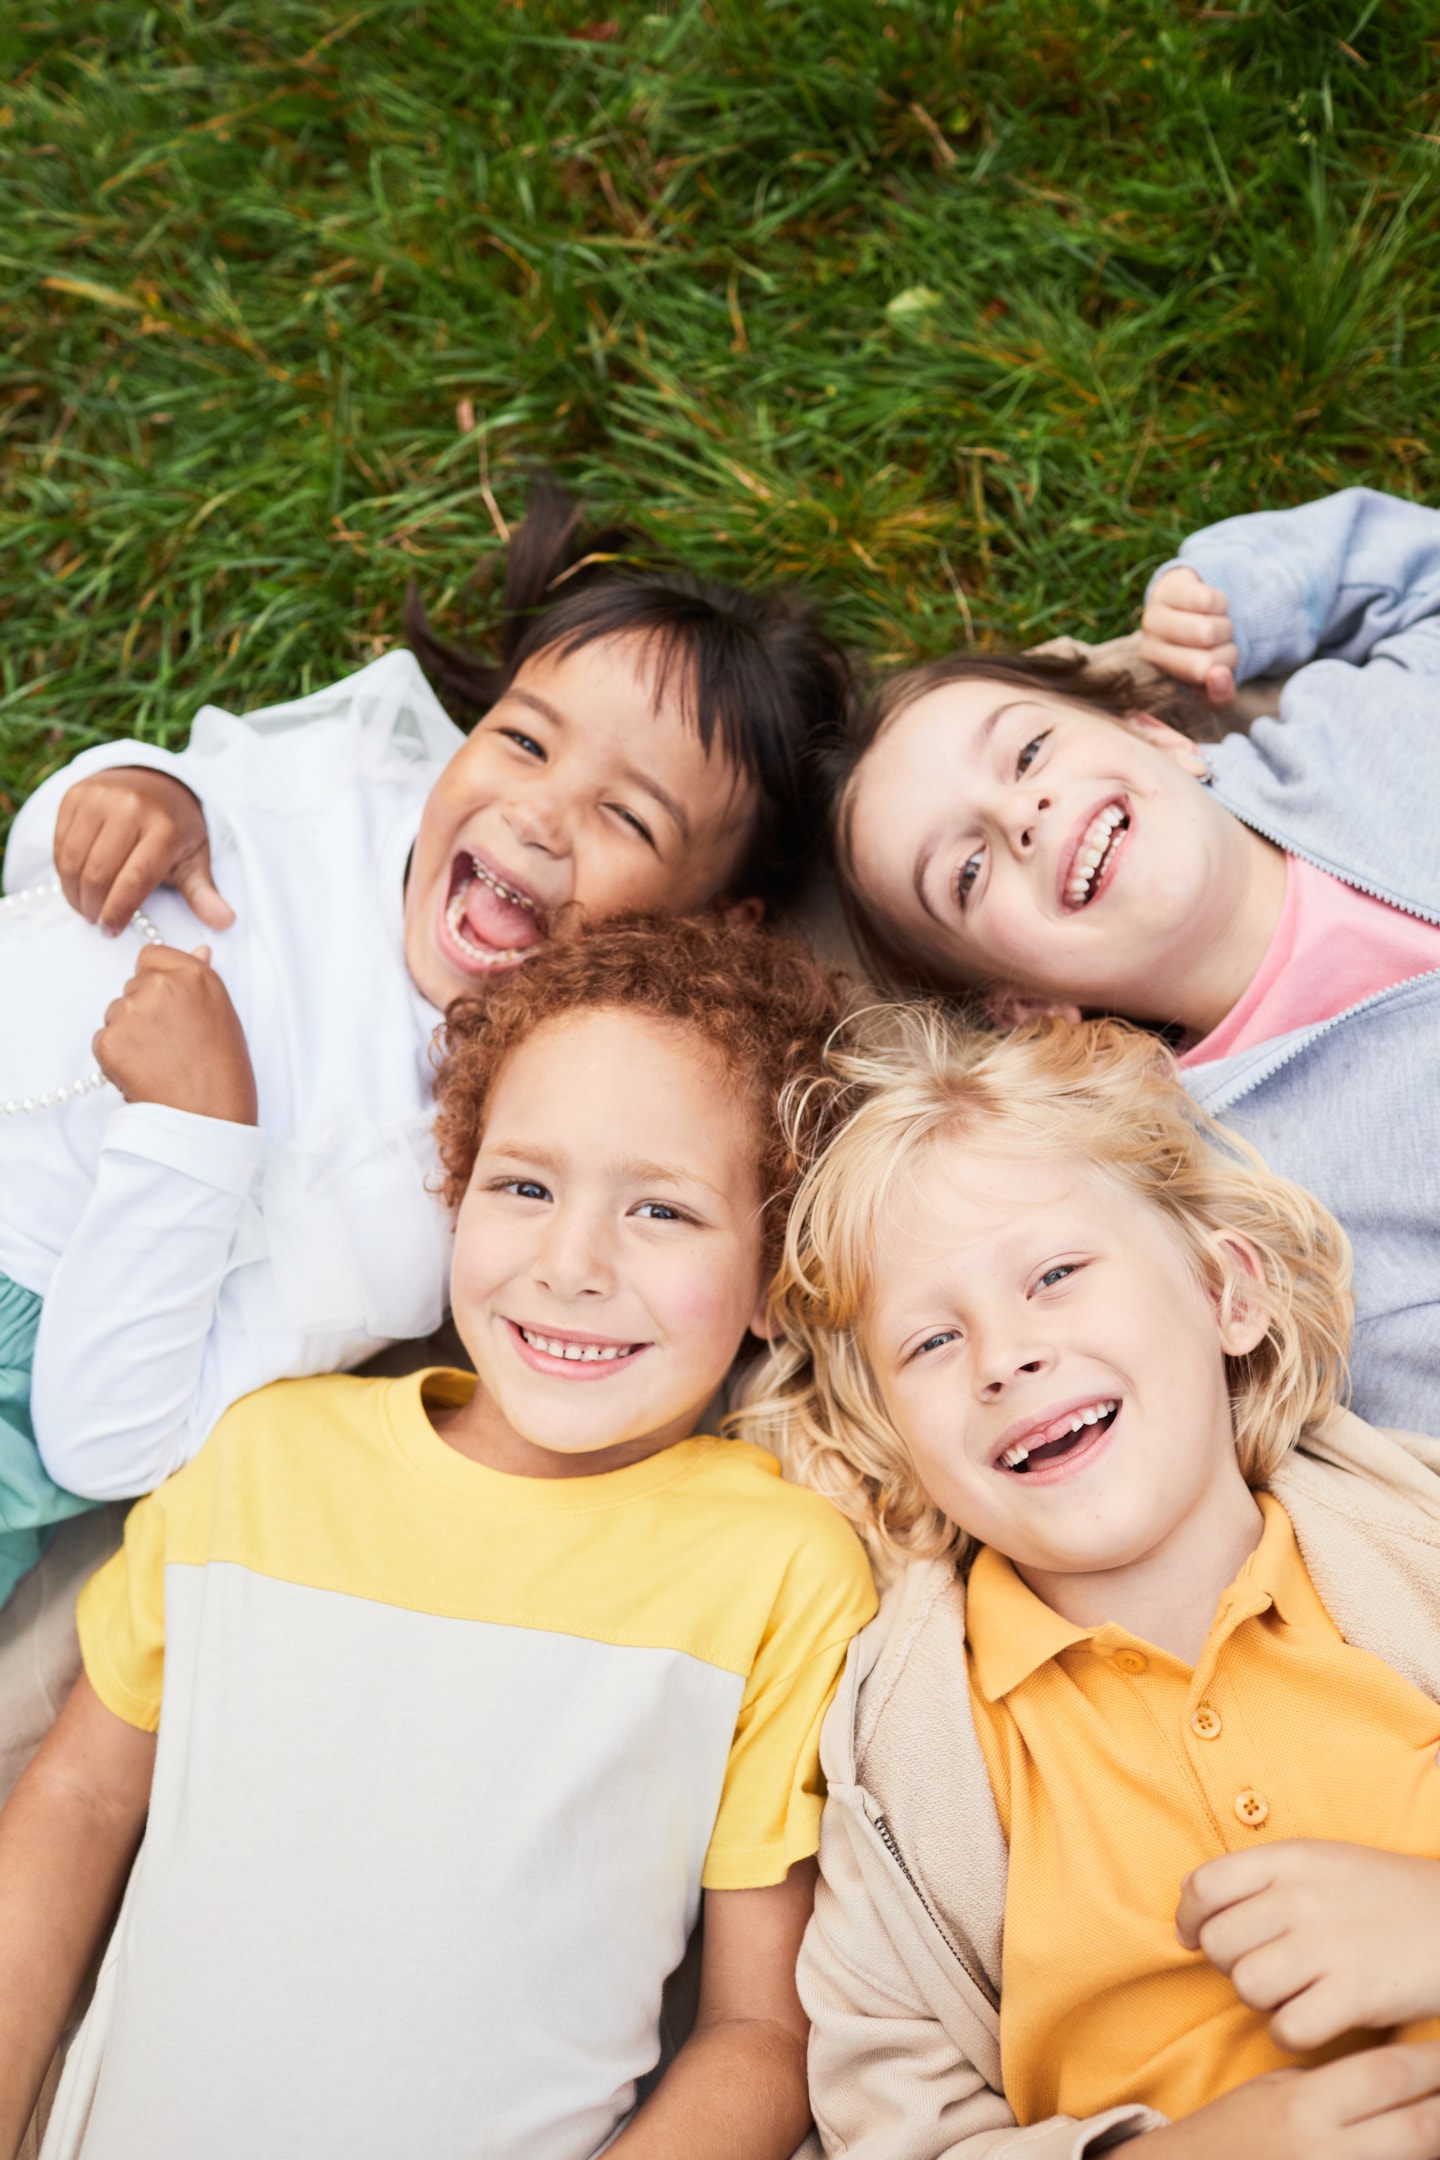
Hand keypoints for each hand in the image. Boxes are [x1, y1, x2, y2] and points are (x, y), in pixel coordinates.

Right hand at [54, 766, 234, 935]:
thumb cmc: (175, 826)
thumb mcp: (194, 855)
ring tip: (85, 906)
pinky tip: (76, 882)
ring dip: (74, 892)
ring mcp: (99, 799)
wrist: (154, 778)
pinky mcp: (76, 795)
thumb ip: (203, 892)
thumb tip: (225, 922)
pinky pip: (61, 843)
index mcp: (164, 828)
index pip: (134, 880)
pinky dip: (64, 870)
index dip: (118, 911)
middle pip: (99, 873)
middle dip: (94, 906)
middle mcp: (130, 808)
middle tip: (97, 920)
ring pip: (74, 860)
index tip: (112, 930)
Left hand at [94, 945, 256, 1124]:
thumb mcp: (224, 1015)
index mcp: (193, 975)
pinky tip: (143, 1072)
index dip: (156, 980)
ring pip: (115, 1013)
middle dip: (144, 1009)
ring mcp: (131, 1011)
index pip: (151, 956)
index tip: (167, 1005)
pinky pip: (103, 1040)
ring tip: (158, 1061)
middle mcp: (160, 985)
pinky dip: (116, 1057)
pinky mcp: (109, 1039)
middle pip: (132, 985)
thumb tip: (198, 950)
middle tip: (168, 1042)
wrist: (208, 1118)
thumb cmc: (224, 1072)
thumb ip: (202, 979)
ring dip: (129, 1033)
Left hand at [1139, 566, 1238, 706]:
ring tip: (1213, 625)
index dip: (1226, 665)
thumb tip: (1220, 675)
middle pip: (1208, 636)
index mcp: (1157, 672)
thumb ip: (1221, 696)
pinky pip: (1208, 598)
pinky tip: (1208, 608)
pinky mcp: (1168, 585)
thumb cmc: (1204, 657)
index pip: (1203, 670)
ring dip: (1225, 622)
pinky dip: (1220, 603)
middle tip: (1217, 642)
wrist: (1191, 617)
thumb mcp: (1213, 686)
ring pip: (1209, 620)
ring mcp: (1154, 612)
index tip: (1219, 665)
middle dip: (1227, 640)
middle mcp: (1148, 643)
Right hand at [1140, 2045, 1439, 2159]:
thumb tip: (1395, 2074)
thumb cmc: (1231, 2133)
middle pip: (1420, 2126)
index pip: (1386, 2073)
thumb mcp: (1274, 2092)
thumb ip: (1331, 2083)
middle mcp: (1325, 2150)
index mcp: (1304, 2104)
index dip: (1432, 2059)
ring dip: (1436, 2138)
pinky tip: (1422, 2148)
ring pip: (1414, 2159)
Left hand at [1177, 1841, 1439, 2050]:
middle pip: (1218, 1943)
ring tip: (1289, 1991)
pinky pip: (1288, 2027)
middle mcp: (1302, 1898)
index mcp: (1290, 1858)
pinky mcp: (1358, 1994)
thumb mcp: (1321, 1859)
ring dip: (1261, 1999)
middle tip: (1260, 1966)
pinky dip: (1291, 2032)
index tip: (1194, 1936)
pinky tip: (1311, 2019)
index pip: (1203, 1886)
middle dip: (1229, 1963)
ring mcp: (1329, 1945)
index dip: (1188, 1918)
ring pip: (1247, 1986)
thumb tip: (1191, 1897)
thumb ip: (1260, 1874)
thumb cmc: (1383, 1893)